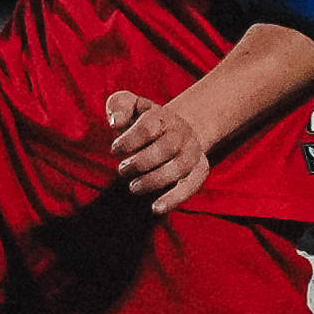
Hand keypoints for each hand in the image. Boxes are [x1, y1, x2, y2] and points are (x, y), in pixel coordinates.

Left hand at [101, 88, 215, 215]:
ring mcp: (192, 152)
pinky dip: (174, 199)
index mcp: (162, 116)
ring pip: (179, 168)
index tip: (115, 149)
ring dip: (154, 181)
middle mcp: (181, 133)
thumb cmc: (142, 120)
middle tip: (122, 169)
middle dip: (142, 162)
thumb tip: (115, 122)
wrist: (174, 129)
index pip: (150, 126)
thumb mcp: (129, 105)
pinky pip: (191, 186)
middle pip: (167, 147)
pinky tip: (156, 208)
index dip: (130, 139)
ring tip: (133, 187)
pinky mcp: (198, 170)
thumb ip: (119, 106)